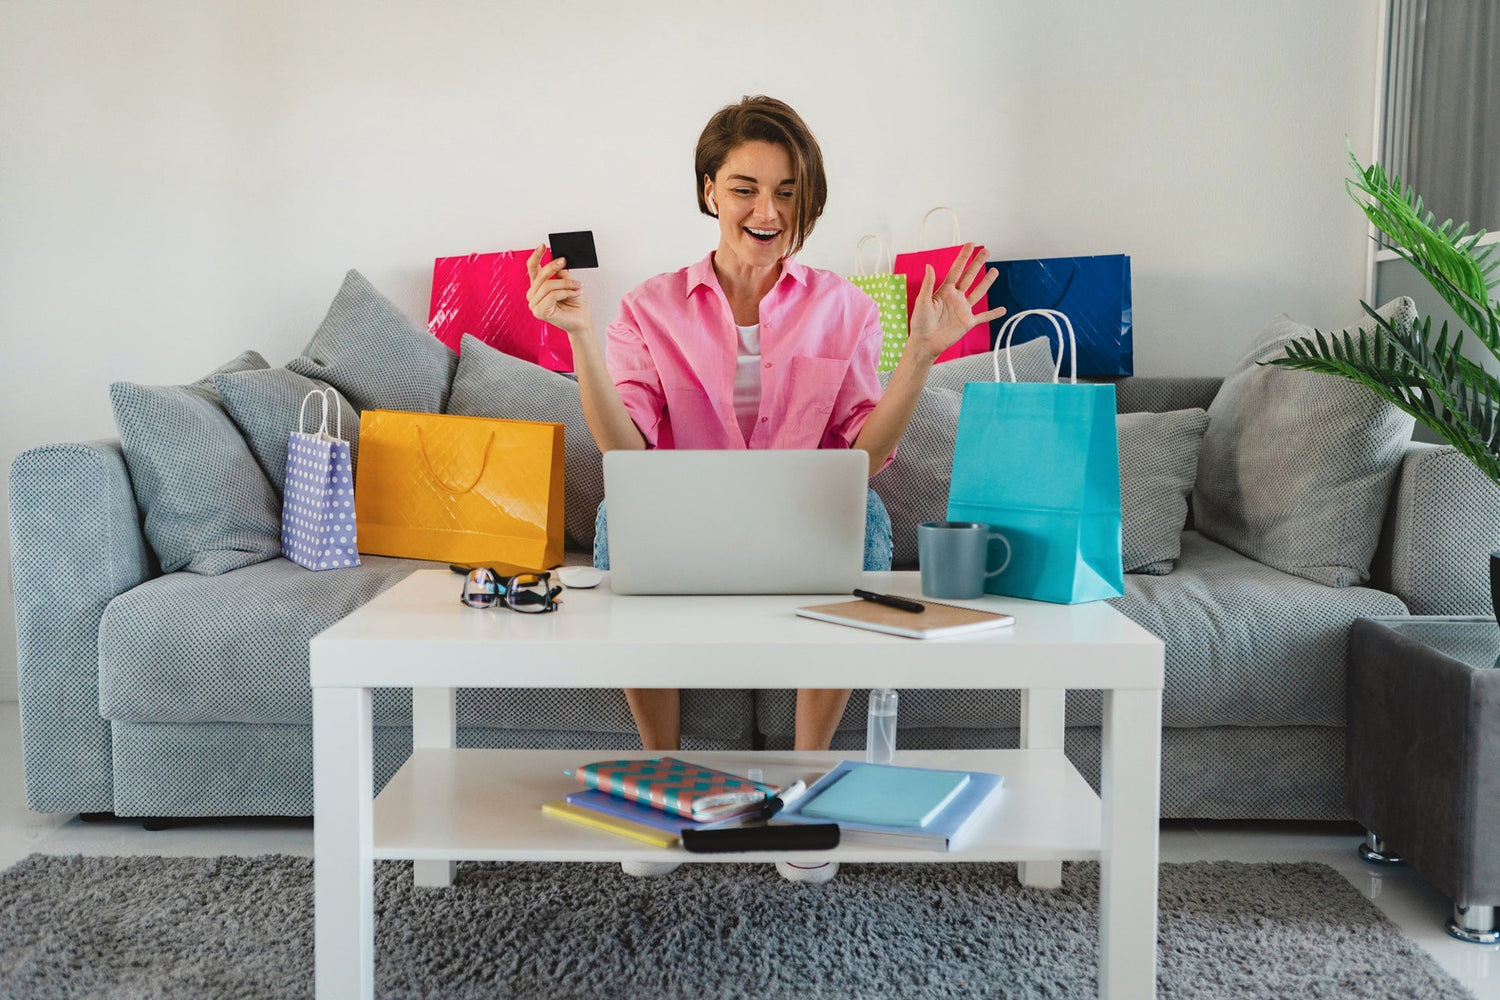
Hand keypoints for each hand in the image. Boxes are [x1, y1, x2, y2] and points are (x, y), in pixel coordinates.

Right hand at [526, 244, 593, 337]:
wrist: (581, 321)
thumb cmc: (575, 305)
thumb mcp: (569, 283)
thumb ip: (561, 274)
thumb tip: (559, 263)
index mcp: (537, 288)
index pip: (532, 269)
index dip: (536, 256)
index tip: (543, 246)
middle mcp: (533, 296)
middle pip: (541, 275)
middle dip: (554, 267)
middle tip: (564, 262)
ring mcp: (534, 305)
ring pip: (548, 285)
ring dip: (565, 283)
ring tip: (577, 286)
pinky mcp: (540, 312)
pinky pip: (552, 295)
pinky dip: (565, 292)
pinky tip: (574, 293)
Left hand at [906, 243, 1006, 363]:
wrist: (925, 343)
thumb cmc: (919, 323)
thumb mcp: (922, 301)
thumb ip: (928, 284)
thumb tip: (929, 265)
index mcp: (944, 291)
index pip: (956, 270)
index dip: (964, 257)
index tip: (971, 244)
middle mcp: (956, 297)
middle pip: (970, 276)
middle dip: (978, 263)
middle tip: (987, 251)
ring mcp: (963, 309)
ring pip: (978, 292)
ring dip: (987, 282)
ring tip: (995, 271)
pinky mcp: (968, 322)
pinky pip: (983, 317)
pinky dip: (993, 314)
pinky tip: (1002, 309)